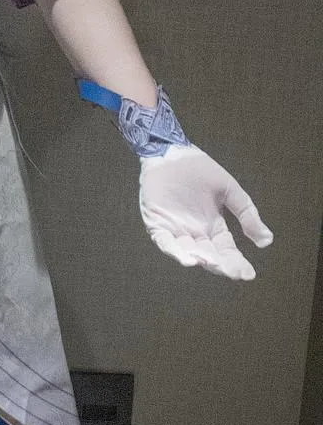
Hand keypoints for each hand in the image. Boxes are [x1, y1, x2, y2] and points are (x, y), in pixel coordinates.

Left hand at [138, 143, 273, 279]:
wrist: (171, 150)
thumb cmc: (199, 168)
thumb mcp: (229, 190)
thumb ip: (247, 214)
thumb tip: (267, 240)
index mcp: (213, 227)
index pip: (227, 251)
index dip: (237, 263)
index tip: (249, 274)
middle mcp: (195, 233)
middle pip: (210, 256)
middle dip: (221, 265)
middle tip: (233, 272)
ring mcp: (176, 229)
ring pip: (188, 252)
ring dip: (199, 259)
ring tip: (211, 263)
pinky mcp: (157, 223)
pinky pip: (165, 241)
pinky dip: (174, 250)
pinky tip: (187, 258)